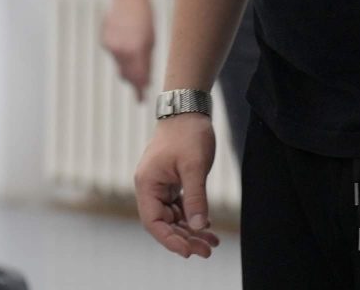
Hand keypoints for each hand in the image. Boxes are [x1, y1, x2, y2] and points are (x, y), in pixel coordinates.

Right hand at [100, 0, 156, 98]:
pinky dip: (120, 52)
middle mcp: (122, 51)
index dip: (139, 91)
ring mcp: (111, 46)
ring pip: (120, 65)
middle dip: (133, 82)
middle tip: (140, 89)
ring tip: (136, 54)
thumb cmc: (146, 19)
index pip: (138, 78)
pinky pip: (114, 54)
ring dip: (128, 66)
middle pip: (126, 76)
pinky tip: (125, 39)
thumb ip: (147, 62)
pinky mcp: (104, 42)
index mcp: (137, 50)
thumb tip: (146, 81)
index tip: (141, 100)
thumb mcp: (151, 40)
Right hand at [132, 115, 221, 258]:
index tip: (189, 251)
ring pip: (173, 217)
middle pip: (164, 223)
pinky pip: (180, 206)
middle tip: (207, 250)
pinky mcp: (172, 182)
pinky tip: (208, 226)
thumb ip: (196, 197)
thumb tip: (200, 226)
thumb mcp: (195, 166)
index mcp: (147, 184)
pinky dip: (193, 217)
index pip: (153, 222)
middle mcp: (150, 187)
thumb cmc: (188, 133)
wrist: (188, 108)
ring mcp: (161, 185)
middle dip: (185, 238)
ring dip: (191, 230)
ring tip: (212, 243)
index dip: (170, 240)